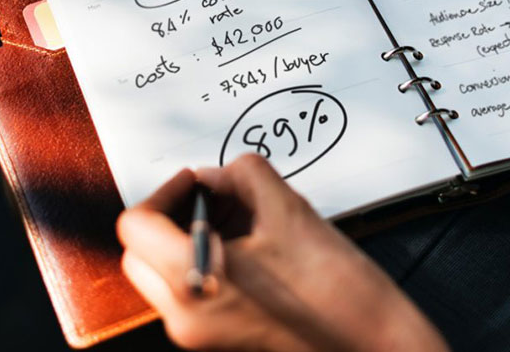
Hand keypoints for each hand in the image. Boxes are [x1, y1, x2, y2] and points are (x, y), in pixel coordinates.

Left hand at [117, 154, 449, 351]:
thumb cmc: (337, 289)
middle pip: (140, 252)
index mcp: (194, 281)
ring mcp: (198, 334)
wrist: (373, 345)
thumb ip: (240, 176)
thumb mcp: (288, 209)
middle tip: (214, 197)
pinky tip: (248, 246)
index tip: (196, 181)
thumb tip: (212, 177)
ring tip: (239, 219)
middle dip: (171, 215)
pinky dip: (204, 259)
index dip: (165, 192)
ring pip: (162, 271)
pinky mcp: (216, 339)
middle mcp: (185, 316)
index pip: (136, 226)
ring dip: (187, 235)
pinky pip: (189, 289)